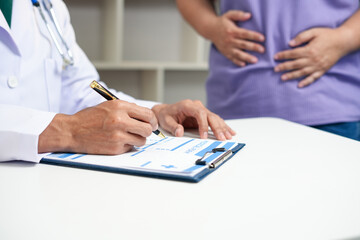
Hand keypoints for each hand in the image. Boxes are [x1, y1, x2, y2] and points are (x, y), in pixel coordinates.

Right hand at [39, 100, 157, 154]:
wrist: (72, 131)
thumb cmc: (90, 118)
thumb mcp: (109, 106)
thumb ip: (127, 110)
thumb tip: (146, 117)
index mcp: (120, 106)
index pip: (147, 114)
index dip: (152, 120)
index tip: (152, 123)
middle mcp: (120, 120)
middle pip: (148, 129)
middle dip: (148, 131)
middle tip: (143, 132)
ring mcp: (118, 135)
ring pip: (142, 140)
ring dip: (138, 139)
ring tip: (127, 136)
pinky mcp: (115, 147)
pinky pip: (130, 147)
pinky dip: (126, 145)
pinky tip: (116, 141)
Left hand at [152, 100, 235, 140]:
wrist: (166, 111)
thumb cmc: (166, 115)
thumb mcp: (166, 121)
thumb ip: (173, 127)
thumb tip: (179, 132)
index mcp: (188, 105)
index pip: (199, 113)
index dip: (204, 125)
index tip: (205, 136)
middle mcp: (197, 106)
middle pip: (210, 116)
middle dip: (217, 127)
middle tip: (223, 138)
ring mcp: (201, 109)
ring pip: (215, 118)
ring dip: (222, 127)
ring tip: (229, 136)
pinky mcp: (204, 115)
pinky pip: (215, 120)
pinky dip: (222, 126)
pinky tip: (230, 131)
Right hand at [210, 10, 264, 65]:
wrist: (210, 30)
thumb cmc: (222, 22)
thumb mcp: (229, 15)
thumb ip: (238, 14)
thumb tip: (248, 15)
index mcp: (232, 31)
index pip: (244, 34)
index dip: (254, 36)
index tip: (262, 38)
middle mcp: (229, 40)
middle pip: (243, 44)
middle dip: (253, 47)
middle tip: (263, 50)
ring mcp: (227, 48)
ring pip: (238, 53)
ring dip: (247, 57)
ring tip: (255, 60)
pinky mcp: (225, 53)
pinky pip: (232, 59)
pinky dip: (237, 62)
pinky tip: (244, 65)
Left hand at [274, 28, 348, 87]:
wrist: (343, 42)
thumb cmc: (327, 35)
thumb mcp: (314, 32)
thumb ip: (302, 37)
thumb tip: (290, 44)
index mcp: (309, 50)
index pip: (293, 54)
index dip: (283, 55)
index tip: (275, 57)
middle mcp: (313, 60)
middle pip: (295, 64)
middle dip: (284, 67)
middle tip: (275, 69)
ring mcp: (318, 66)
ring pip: (302, 72)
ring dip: (291, 76)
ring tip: (282, 78)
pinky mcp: (322, 70)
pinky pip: (313, 78)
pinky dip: (306, 82)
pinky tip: (299, 85)